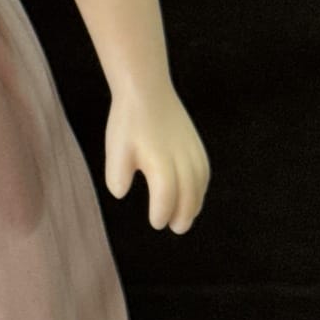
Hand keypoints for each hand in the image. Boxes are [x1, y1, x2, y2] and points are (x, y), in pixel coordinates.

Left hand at [105, 84, 209, 232]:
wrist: (146, 90)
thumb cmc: (128, 122)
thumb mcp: (115, 149)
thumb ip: (116, 175)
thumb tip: (121, 193)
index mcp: (160, 160)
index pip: (166, 194)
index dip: (162, 211)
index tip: (155, 222)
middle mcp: (181, 157)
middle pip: (188, 192)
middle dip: (183, 213)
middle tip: (176, 228)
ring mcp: (191, 149)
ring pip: (199, 183)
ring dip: (195, 203)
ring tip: (186, 218)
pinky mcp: (195, 143)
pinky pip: (204, 171)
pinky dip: (201, 187)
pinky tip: (194, 195)